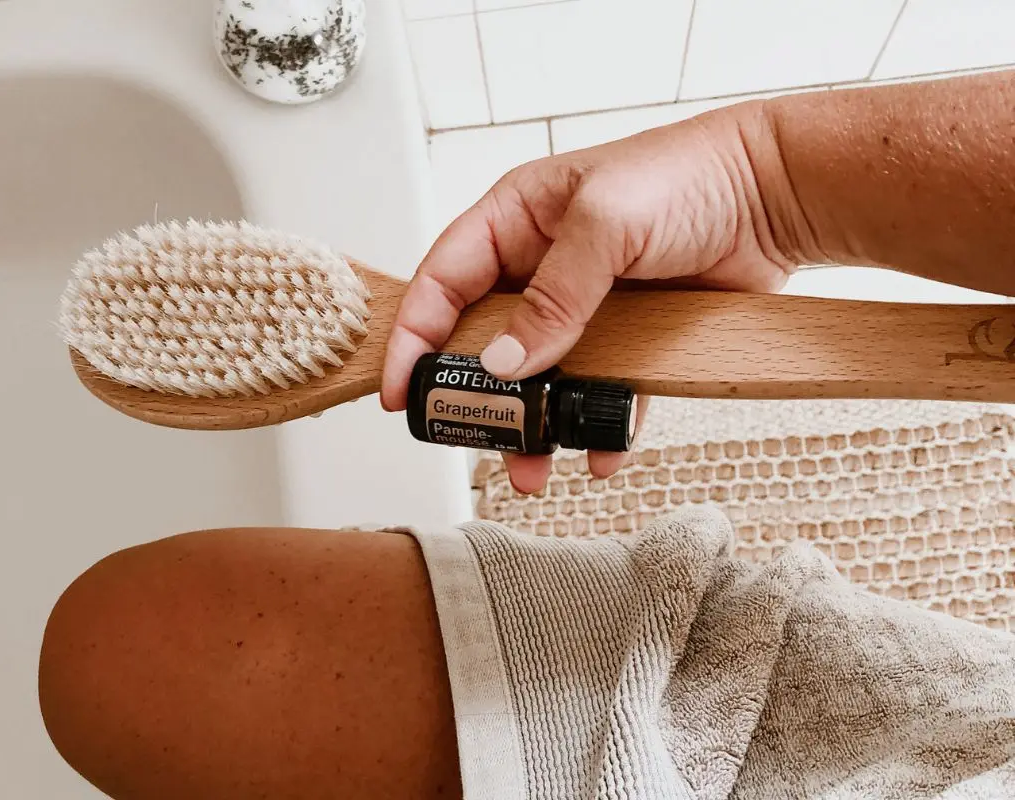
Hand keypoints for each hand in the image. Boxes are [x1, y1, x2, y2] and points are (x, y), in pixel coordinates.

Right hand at [381, 101, 800, 493]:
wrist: (775, 194)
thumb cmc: (688, 176)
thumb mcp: (606, 225)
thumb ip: (552, 295)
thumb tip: (502, 363)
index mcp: (514, 220)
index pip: (443, 283)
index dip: (414, 338)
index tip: (401, 392)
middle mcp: (539, 264)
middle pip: (484, 341)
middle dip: (475, 398)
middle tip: (470, 441)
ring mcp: (583, 303)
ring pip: (539, 376)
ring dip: (533, 424)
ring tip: (533, 469)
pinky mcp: (628, 334)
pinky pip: (601, 388)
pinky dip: (597, 424)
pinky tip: (601, 453)